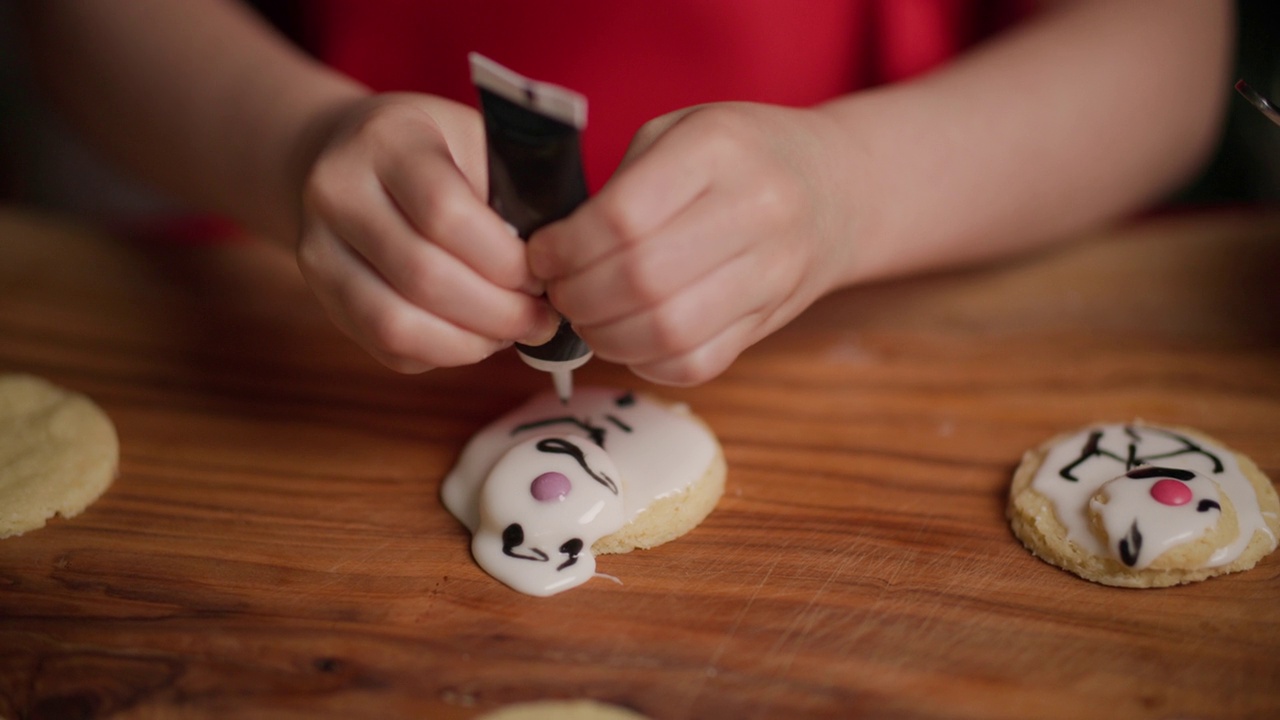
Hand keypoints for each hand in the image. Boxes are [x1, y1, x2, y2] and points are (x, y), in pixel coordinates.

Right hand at [296, 93, 558, 372]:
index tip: (545, 275)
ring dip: (470, 342)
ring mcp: (319, 249)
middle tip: (542, 318)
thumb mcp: (477, 142)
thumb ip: (513, 194)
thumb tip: (559, 267)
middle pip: (422, 275)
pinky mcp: (323, 296)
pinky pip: (386, 348)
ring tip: (513, 333)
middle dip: (498, 311)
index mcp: (387, 140)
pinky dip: (443, 354)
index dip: (505, 259)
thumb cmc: (436, 151)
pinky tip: (477, 337)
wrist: (348, 154)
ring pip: (396, 324)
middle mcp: (337, 192)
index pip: (445, 212)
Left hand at [528, 102, 855, 384]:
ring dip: (606, 337)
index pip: (622, 217)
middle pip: (642, 280)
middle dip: (578, 297)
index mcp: (717, 150)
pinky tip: (632, 337)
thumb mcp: (678, 134)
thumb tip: (553, 254)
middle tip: (560, 293)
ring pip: (668, 331)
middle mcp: (755, 210)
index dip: (565, 248)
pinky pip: (697, 362)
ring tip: (589, 318)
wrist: (836, 189)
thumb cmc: (739, 156)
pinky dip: (647, 361)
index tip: (544, 256)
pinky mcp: (772, 321)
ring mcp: (771, 272)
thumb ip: (621, 185)